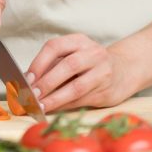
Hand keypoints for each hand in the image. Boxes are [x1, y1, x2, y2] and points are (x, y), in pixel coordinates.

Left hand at [25, 35, 142, 111]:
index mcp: (79, 41)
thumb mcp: (73, 55)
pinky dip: (65, 106)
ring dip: (55, 98)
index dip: (39, 62)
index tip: (28, 78)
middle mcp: (93, 53)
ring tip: (40, 106)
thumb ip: (52, 65)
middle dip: (47, 82)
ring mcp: (103, 72)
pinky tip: (53, 109)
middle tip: (32, 95)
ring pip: (76, 87)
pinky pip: (82, 100)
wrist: (124, 70)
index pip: (55, 46)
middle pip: (68, 66)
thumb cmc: (89, 63)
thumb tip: (26, 80)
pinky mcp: (107, 91)